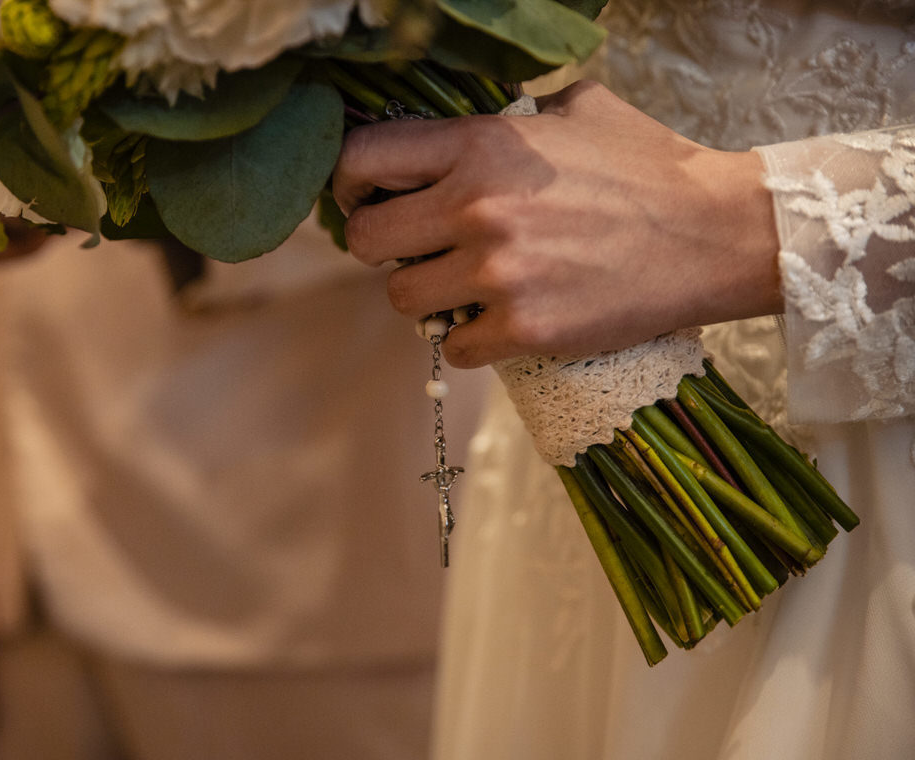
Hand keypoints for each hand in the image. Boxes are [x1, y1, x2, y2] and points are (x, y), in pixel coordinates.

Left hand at [332, 81, 781, 367]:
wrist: (715, 235)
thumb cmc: (650, 168)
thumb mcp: (577, 109)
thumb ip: (512, 114)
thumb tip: (470, 122)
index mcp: (481, 145)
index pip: (365, 159)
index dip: (348, 184)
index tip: (361, 201)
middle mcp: (476, 207)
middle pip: (367, 242)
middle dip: (380, 249)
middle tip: (413, 252)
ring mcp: (497, 273)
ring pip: (403, 300)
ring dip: (425, 298)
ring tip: (462, 289)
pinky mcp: (523, 329)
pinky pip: (453, 347)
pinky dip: (469, 341)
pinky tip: (498, 325)